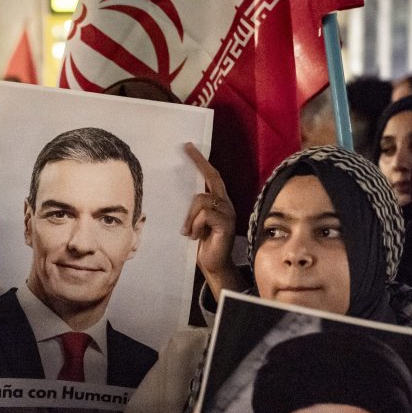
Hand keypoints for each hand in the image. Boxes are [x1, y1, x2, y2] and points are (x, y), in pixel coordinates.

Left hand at [181, 143, 243, 298]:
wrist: (213, 265)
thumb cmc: (203, 243)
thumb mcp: (196, 221)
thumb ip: (195, 208)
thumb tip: (182, 193)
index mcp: (219, 202)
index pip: (212, 176)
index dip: (201, 161)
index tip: (189, 147)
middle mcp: (226, 204)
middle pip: (212, 179)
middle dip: (199, 161)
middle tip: (186, 148)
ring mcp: (228, 213)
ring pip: (201, 200)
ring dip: (190, 217)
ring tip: (189, 232)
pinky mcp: (226, 224)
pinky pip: (204, 215)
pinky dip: (195, 225)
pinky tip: (196, 236)